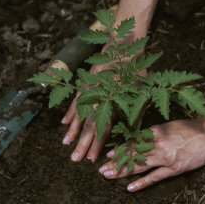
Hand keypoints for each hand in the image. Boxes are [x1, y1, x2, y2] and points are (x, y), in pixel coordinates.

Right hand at [61, 44, 146, 162]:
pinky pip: (75, 101)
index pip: (102, 128)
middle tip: (74, 159)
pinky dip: (70, 113)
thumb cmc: (135, 68)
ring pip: (78, 114)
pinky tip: (64, 123)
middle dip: (81, 143)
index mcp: (112, 101)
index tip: (91, 159)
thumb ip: (134, 112)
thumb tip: (130, 131)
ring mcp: (88, 90)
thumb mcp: (141, 91)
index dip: (96, 144)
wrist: (122, 43)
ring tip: (65, 144)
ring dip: (72, 130)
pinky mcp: (84, 84)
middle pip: (87, 124)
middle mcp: (97, 98)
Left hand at [98, 118, 204, 191]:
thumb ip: (155, 132)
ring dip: (122, 171)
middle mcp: (157, 143)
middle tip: (101, 169)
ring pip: (139, 165)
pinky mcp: (174, 167)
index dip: (119, 149)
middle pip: (132, 154)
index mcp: (155, 131)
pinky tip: (130, 187)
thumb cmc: (191, 127)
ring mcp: (165, 157)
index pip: (133, 142)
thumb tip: (141, 138)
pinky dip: (142, 182)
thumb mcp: (169, 125)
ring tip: (108, 176)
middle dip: (115, 162)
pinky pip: (155, 177)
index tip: (107, 154)